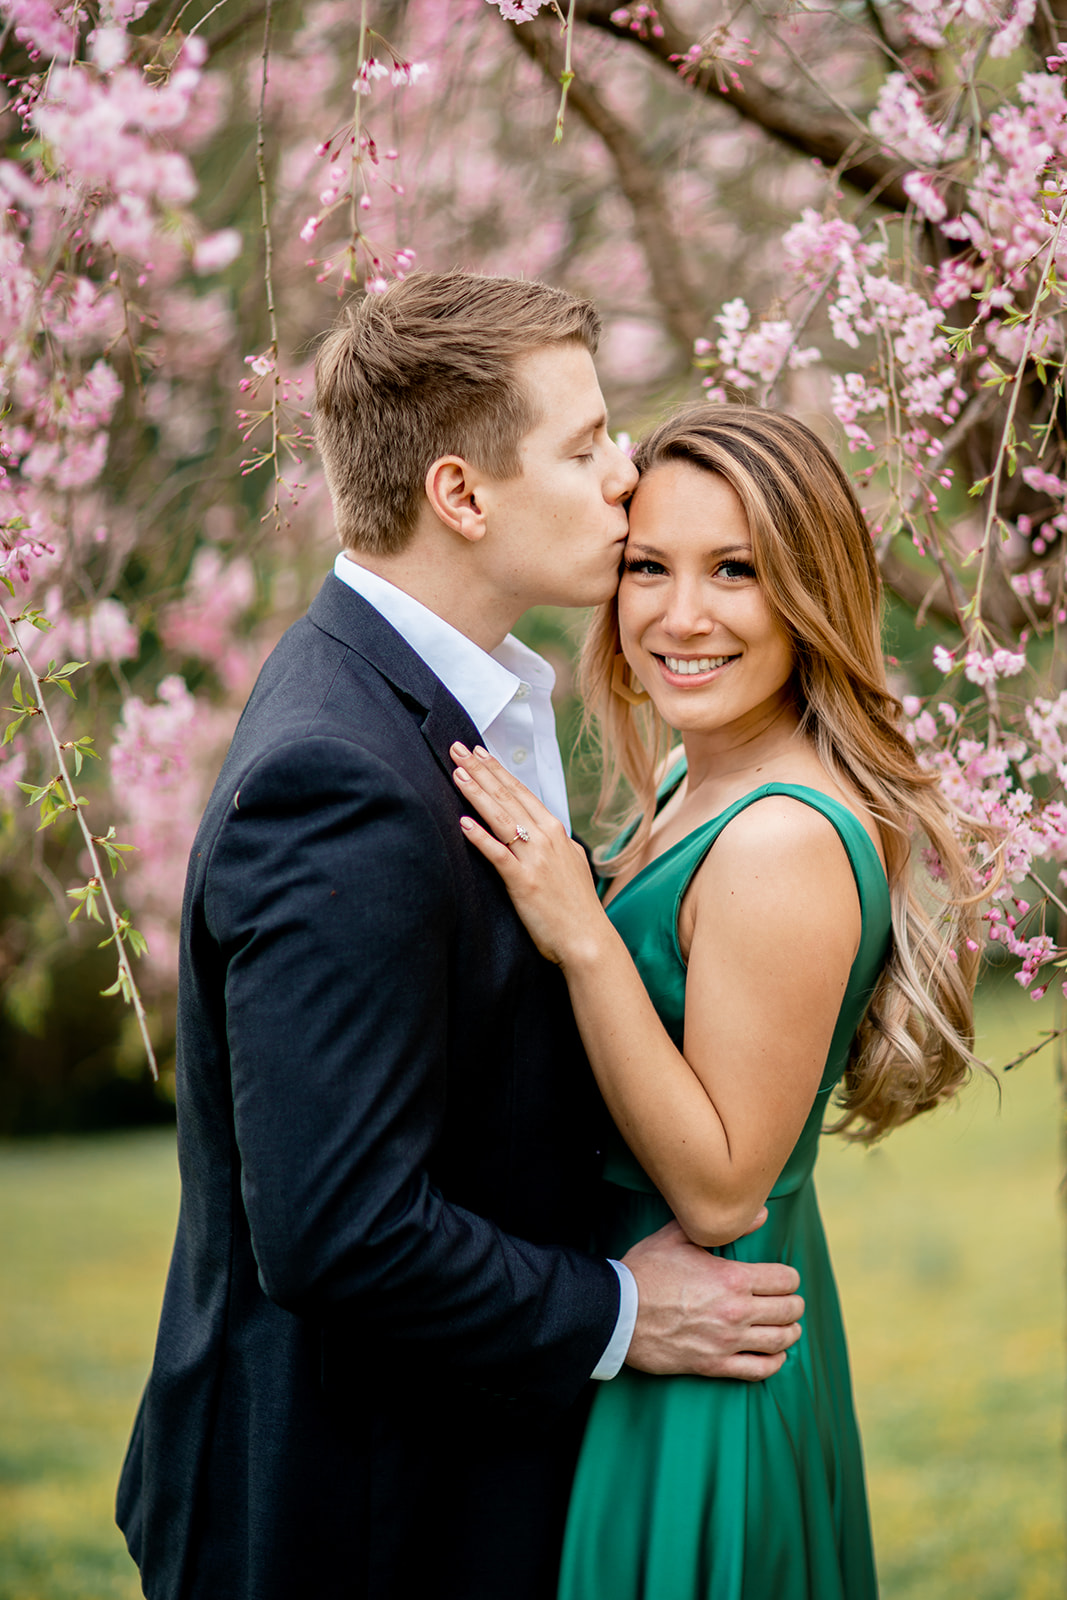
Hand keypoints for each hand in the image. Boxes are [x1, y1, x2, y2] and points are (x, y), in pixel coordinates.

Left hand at [451, 743, 607, 966]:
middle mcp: (546, 838)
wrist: (588, 939)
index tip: (478, 752)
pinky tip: (463, 822)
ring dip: (477, 792)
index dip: (497, 770)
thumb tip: (543, 829)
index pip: (521, 792)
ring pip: (500, 818)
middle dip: (480, 771)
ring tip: (456, 772)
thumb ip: (555, 843)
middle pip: (507, 797)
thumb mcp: (571, 863)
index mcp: (555, 831)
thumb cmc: (577, 906)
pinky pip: (498, 854)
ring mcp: (535, 859)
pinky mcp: (524, 882)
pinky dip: (480, 837)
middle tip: (457, 748)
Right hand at [623, 1220, 803, 1381]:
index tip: (783, 1278)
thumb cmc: (646, 1270)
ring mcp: (727, 1342)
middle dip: (793, 1303)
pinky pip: (760, 1370)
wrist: (617, 1312)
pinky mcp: (715, 1366)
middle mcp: (736, 1312)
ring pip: (781, 1340)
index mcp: (732, 1278)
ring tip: (787, 1326)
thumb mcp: (679, 1235)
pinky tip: (775, 1353)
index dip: (789, 1277)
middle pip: (789, 1310)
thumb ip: (724, 1226)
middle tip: (788, 1300)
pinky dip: (775, 1362)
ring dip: (789, 1331)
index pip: (785, 1280)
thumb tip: (761, 1213)